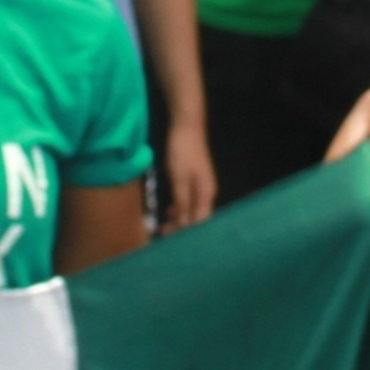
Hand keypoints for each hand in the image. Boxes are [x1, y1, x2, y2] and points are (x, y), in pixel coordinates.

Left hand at [161, 117, 217, 232]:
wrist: (186, 127)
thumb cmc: (183, 152)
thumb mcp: (179, 179)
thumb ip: (181, 202)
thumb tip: (183, 224)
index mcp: (206, 194)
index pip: (199, 222)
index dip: (187, 234)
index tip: (172, 242)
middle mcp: (207, 193)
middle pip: (196, 218)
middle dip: (181, 229)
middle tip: (163, 235)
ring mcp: (201, 186)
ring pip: (191, 210)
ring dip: (179, 220)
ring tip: (163, 227)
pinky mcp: (194, 181)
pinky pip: (188, 201)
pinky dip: (178, 208)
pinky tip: (169, 211)